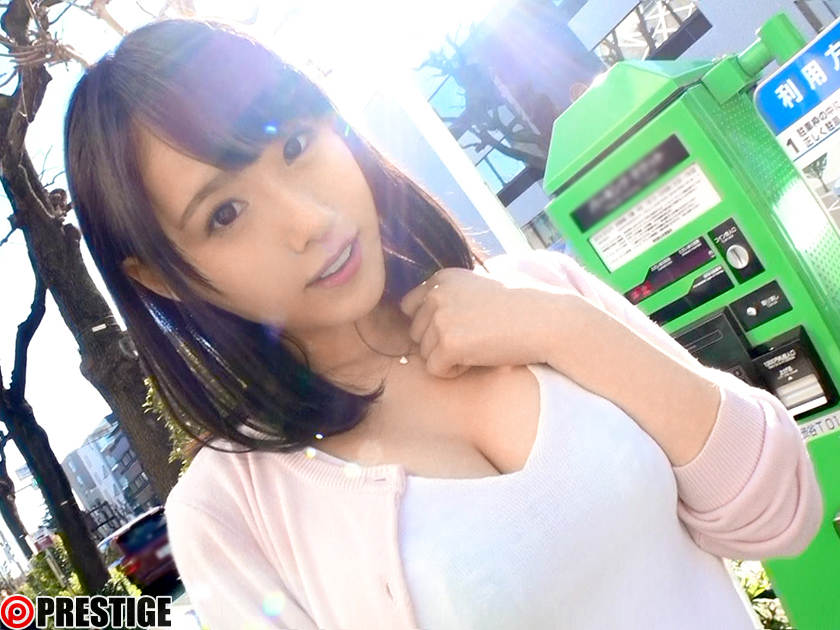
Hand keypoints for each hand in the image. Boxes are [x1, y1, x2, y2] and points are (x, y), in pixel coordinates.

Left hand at [398, 266, 576, 378]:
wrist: (548, 320)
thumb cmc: (522, 305)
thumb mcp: (480, 285)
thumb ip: (451, 294)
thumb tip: (419, 309)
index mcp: (442, 277)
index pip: (410, 307)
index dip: (430, 323)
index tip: (458, 327)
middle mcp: (436, 294)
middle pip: (415, 333)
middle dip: (439, 342)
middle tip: (475, 338)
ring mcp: (440, 318)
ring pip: (424, 353)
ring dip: (449, 357)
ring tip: (481, 345)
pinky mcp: (448, 343)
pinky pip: (435, 370)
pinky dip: (456, 371)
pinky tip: (481, 356)